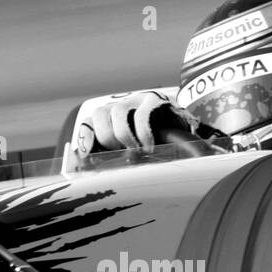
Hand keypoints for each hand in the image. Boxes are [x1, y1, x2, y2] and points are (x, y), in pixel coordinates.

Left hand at [75, 91, 193, 159]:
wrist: (185, 133)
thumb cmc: (155, 147)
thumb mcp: (131, 153)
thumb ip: (114, 158)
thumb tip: (95, 172)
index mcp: (110, 118)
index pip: (89, 123)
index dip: (86, 139)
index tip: (88, 158)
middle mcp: (120, 105)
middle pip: (100, 115)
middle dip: (107, 138)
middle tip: (120, 153)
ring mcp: (136, 99)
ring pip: (118, 112)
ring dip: (123, 136)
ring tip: (134, 151)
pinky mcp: (153, 100)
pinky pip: (142, 115)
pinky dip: (142, 134)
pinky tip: (148, 147)